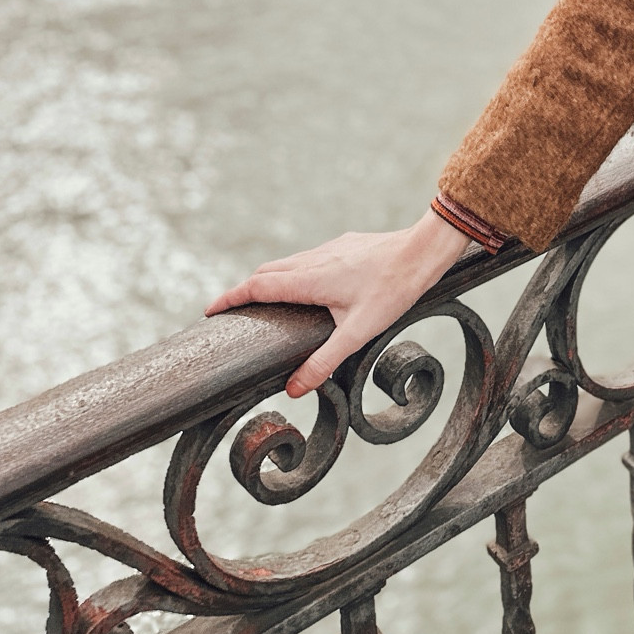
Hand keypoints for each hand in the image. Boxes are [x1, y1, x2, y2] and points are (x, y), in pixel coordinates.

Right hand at [206, 209, 473, 397]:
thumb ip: (324, 361)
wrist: (422, 251)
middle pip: (267, 272)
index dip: (231, 297)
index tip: (210, 310)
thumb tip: (293, 389)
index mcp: (311, 279)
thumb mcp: (358, 333)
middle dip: (246, 290)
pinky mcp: (345, 244)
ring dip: (270, 279)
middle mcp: (315, 259)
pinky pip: (309, 257)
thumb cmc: (393, 291)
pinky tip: (306, 286)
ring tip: (263, 302)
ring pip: (289, 262)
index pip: (258, 286)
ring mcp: (330, 249)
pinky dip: (293, 272)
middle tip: (233, 311)